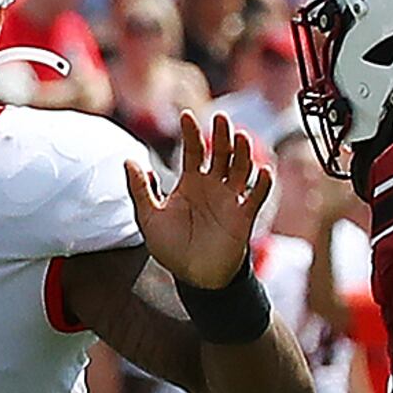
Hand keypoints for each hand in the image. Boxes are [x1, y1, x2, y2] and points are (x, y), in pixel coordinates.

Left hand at [126, 111, 272, 291]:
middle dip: (221, 136)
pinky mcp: (243, 217)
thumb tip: (129, 161)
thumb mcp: (149, 218)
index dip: (190, 133)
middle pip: (220, 154)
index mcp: (190, 183)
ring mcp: (229, 200)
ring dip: (243, 153)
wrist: (194, 277)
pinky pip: (256, 197)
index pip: (192, 151)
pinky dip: (262, 184)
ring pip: (240, 169)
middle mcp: (212, 186)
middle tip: (220, 118)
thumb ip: (140, 190)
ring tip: (241, 137)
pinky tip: (263, 171)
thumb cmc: (172, 247)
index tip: (186, 116)